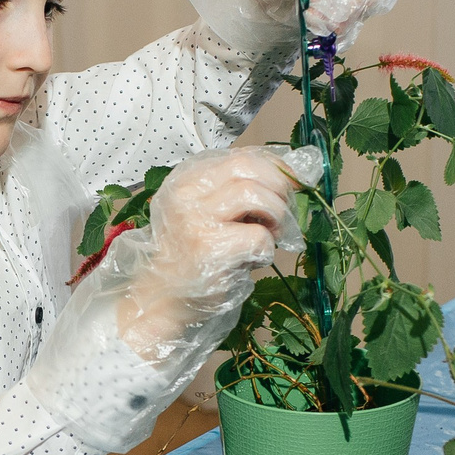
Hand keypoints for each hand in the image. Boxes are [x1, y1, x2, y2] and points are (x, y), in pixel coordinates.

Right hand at [116, 146, 318, 359]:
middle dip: (279, 187)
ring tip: (270, 234)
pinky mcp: (210, 249)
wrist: (164, 297)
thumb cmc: (194, 254)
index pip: (240, 156)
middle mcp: (186, 192)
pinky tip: (253, 259)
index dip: (275, 167)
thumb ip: (235, 188)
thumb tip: (289, 173)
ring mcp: (195, 219)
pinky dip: (267, 249)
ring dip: (276, 215)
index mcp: (186, 178)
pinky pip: (259, 236)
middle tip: (282, 212)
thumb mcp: (206, 211)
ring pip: (256, 195)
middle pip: (249, 169)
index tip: (290, 183)